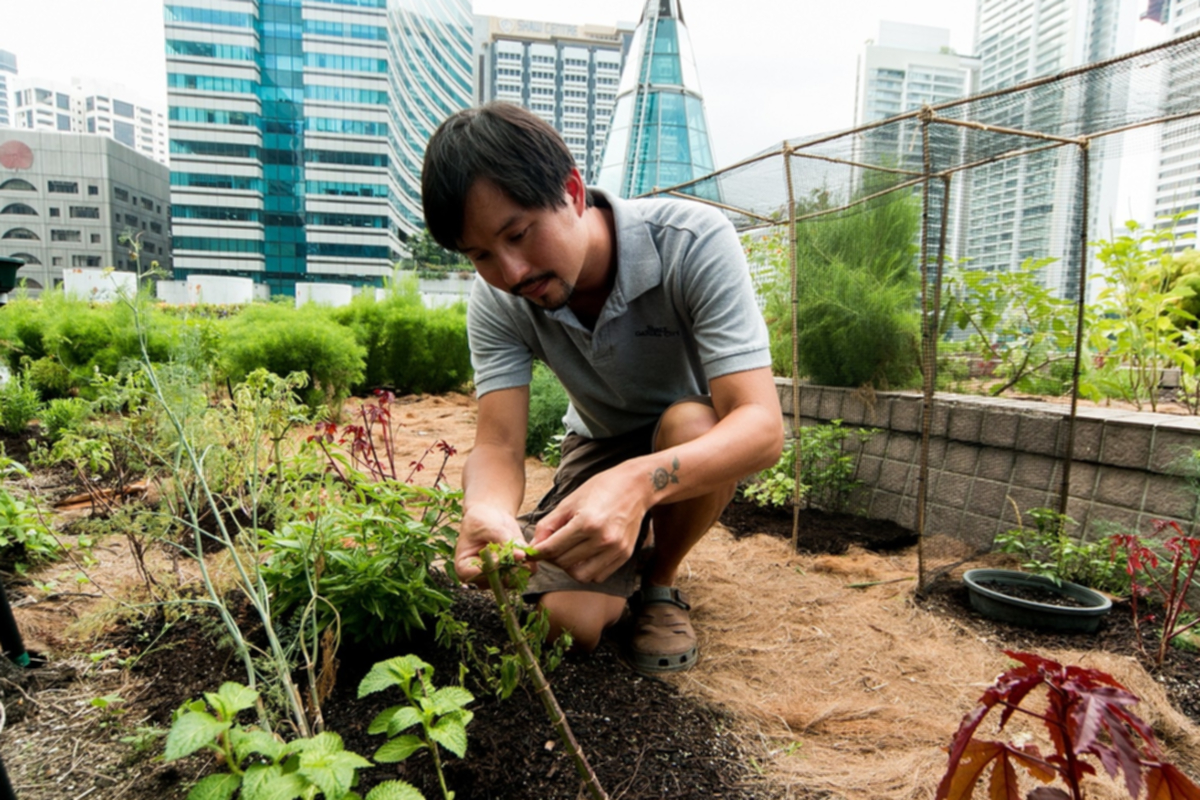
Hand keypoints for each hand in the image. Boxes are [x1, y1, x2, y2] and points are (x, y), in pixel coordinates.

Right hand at [454, 504, 532, 585]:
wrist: (490, 517)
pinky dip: (529, 564)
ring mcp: (497, 577)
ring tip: (521, 548)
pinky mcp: (512, 572)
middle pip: (498, 582)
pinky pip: (525, 575)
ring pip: (514, 581)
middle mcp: (481, 578)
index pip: (479, 574)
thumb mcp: (488, 527)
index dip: (493, 567)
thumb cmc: (481, 521)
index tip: (502, 555)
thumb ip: (503, 541)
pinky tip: (526, 551)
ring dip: (522, 566)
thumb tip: (521, 555)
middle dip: (511, 567)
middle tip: (519, 551)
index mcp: (465, 568)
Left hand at [532, 467, 647, 583]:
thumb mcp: (570, 501)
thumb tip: (533, 546)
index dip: (538, 552)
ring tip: (568, 554)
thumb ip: (549, 524)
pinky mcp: (624, 555)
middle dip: (552, 558)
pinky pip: (598, 576)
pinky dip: (587, 571)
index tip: (532, 552)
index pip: (553, 548)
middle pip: (564, 563)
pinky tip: (584, 556)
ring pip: (581, 576)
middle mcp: (603, 539)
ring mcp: (615, 549)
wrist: (636, 487)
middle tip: (551, 549)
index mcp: (587, 522)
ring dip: (569, 568)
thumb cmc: (601, 489)